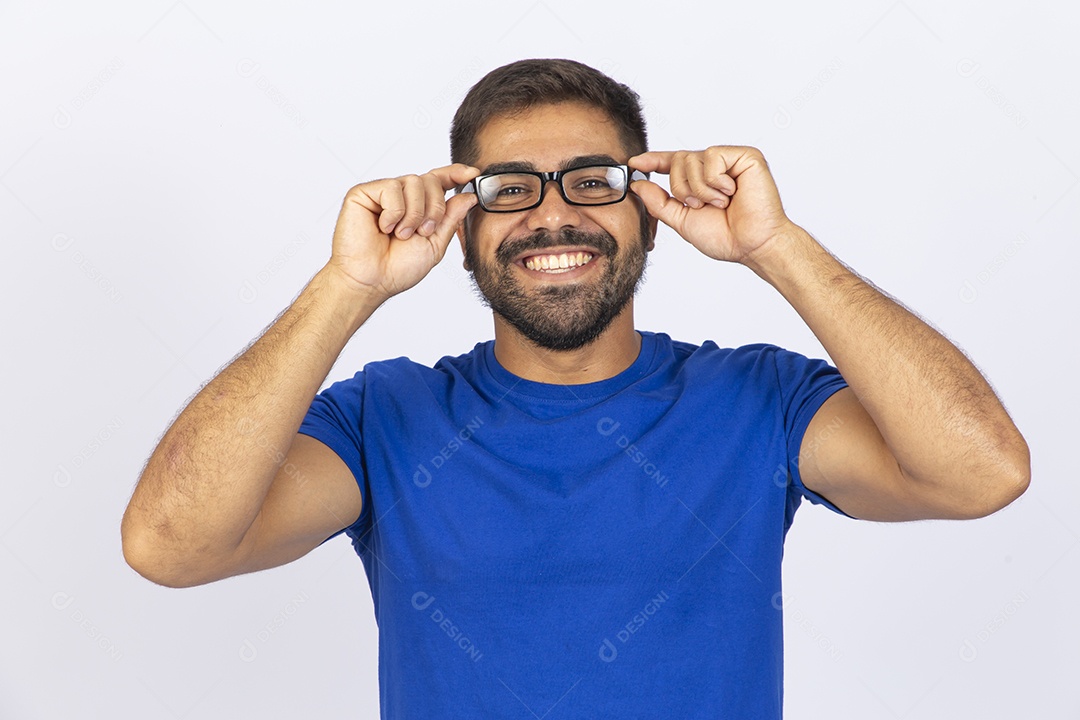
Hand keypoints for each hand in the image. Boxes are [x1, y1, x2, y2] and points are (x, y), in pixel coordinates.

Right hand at [325, 163, 479, 299]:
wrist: (372, 281)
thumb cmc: (398, 268)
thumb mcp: (435, 244)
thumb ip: (451, 218)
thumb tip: (469, 196)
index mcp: (419, 206)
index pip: (439, 180)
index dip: (455, 173)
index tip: (473, 174)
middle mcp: (401, 196)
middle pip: (430, 180)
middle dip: (434, 208)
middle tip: (423, 232)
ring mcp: (383, 193)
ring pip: (413, 181)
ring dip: (414, 214)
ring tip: (401, 234)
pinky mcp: (363, 193)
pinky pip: (391, 188)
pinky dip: (393, 212)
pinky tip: (384, 227)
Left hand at [629, 146, 796, 263]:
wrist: (751, 244)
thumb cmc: (725, 236)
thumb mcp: (682, 220)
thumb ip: (659, 202)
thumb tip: (637, 185)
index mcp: (700, 181)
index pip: (672, 163)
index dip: (653, 161)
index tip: (634, 163)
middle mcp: (714, 167)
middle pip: (678, 160)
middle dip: (681, 188)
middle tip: (701, 206)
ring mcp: (730, 160)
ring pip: (693, 158)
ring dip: (700, 188)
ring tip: (721, 203)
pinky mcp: (745, 156)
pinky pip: (712, 156)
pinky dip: (715, 180)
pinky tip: (731, 192)